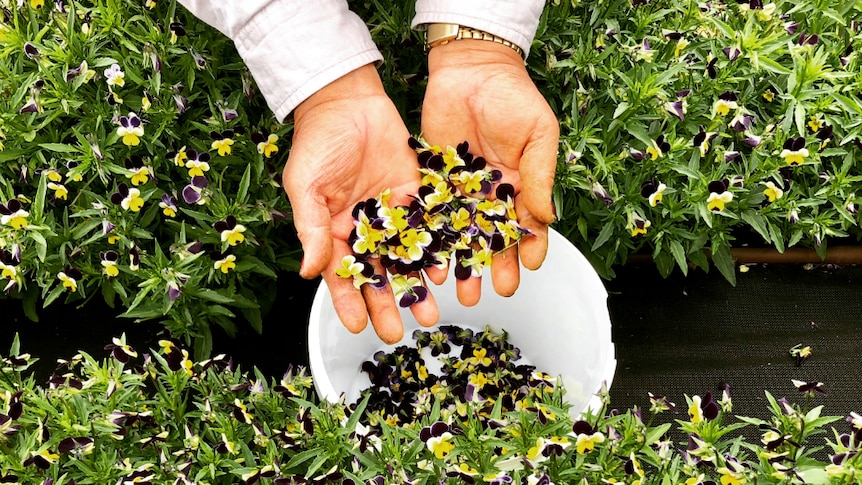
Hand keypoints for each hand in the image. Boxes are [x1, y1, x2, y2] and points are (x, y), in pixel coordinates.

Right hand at [283, 64, 438, 343]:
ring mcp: (392, 215)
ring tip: (430, 311)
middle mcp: (364, 229)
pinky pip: (428, 229)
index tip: (360, 327)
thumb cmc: (318, 142)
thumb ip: (312, 230)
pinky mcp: (415, 196)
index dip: (350, 303)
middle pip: (378, 275)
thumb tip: (307, 271)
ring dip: (417, 286)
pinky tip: (444, 271)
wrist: (350, 102)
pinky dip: (435, 251)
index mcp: (334, 231)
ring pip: (406, 258)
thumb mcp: (307, 187)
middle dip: (389, 304)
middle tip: (401, 331)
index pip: (342, 276)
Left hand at [421, 40, 558, 304]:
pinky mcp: (437, 181)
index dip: (529, 248)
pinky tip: (433, 261)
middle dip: (495, 266)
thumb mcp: (537, 135)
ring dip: (464, 262)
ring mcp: (464, 190)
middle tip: (494, 292)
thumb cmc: (512, 97)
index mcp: (522, 184)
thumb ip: (540, 177)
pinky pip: (436, 215)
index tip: (528, 270)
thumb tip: (546, 218)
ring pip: (464, 234)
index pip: (528, 225)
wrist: (470, 69)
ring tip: (462, 290)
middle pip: (494, 238)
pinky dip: (435, 239)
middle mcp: (493, 192)